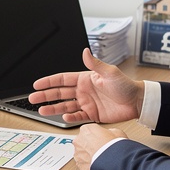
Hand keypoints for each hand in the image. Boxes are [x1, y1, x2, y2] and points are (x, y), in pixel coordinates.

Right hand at [29, 48, 143, 123]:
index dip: (49, 81)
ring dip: (53, 108)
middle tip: (32, 99)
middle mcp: (83, 91)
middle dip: (45, 96)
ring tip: (41, 110)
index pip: (62, 79)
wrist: (138, 102)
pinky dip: (70, 118)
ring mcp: (87, 103)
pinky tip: (63, 118)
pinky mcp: (93, 114)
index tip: (37, 84)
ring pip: (65, 106)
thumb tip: (85, 51)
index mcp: (85, 79)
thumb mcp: (110, 73)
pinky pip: (78, 116)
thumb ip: (95, 64)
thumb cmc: (126, 85)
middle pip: (60, 93)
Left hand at [72, 124, 126, 169]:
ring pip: (82, 153)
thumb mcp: (117, 133)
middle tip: (101, 149)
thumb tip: (110, 133)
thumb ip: (109, 131)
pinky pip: (83, 163)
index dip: (97, 136)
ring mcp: (77, 153)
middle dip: (91, 145)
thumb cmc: (114, 147)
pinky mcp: (79, 165)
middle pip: (84, 141)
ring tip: (100, 158)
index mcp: (86, 129)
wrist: (113, 163)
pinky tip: (97, 165)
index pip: (89, 131)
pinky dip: (89, 165)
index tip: (102, 139)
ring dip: (89, 155)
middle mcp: (79, 140)